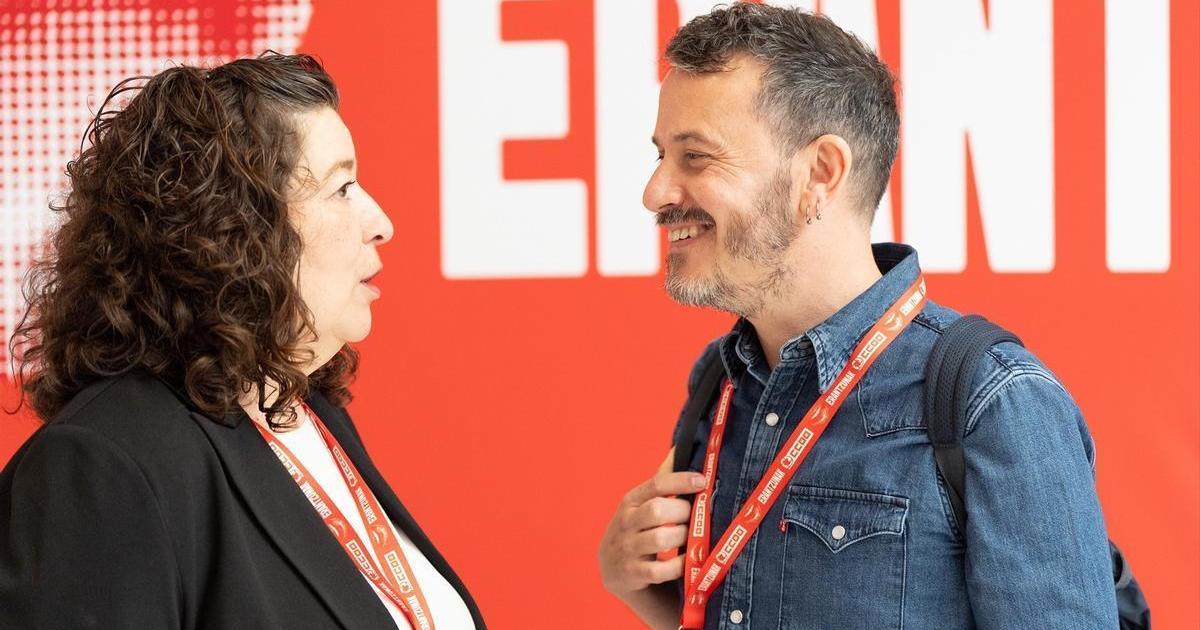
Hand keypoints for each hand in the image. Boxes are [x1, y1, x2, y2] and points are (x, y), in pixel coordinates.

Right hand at [598, 449, 706, 597]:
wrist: (612, 568)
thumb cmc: (635, 528)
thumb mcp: (641, 503)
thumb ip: (661, 479)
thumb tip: (680, 447)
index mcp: (631, 500)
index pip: (656, 484)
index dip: (681, 481)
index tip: (702, 481)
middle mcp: (627, 522)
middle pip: (658, 510)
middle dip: (682, 513)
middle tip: (695, 517)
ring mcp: (628, 548)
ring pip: (660, 539)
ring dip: (682, 538)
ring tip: (691, 538)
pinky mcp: (633, 573)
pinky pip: (661, 570)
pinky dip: (678, 565)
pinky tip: (687, 561)